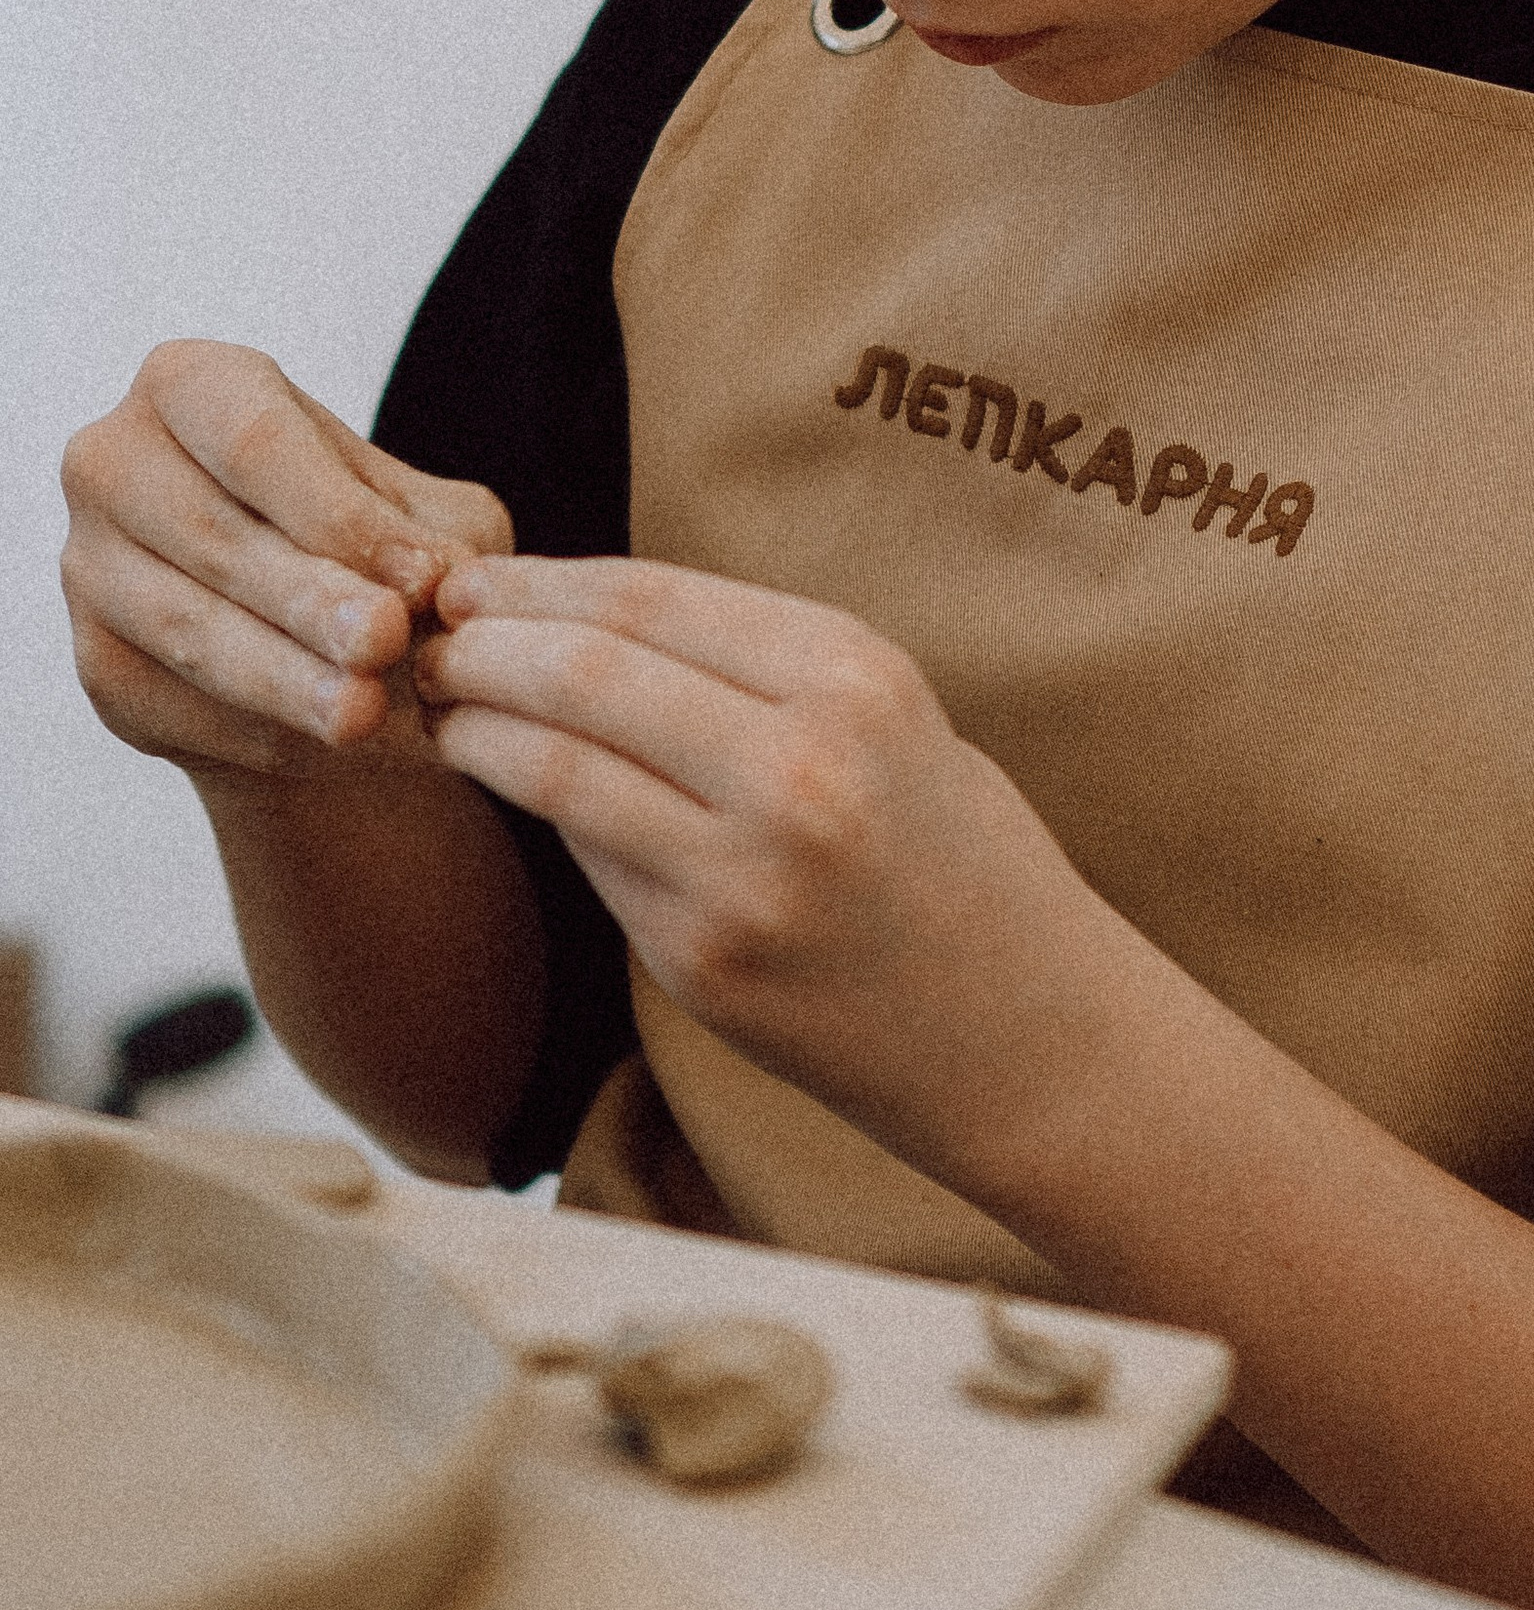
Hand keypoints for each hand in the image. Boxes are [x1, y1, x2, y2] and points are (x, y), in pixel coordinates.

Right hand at [62, 341, 512, 782]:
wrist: (326, 643)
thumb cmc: (380, 546)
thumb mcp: (429, 521)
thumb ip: (434, 540)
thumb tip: (436, 579)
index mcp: (194, 384)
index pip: (257, 442)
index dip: (337, 515)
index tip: (419, 580)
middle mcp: (116, 459)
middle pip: (211, 534)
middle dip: (305, 598)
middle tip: (386, 645)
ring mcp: (91, 563)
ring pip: (183, 627)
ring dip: (279, 677)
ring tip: (362, 714)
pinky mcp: (95, 660)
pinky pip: (168, 702)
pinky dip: (251, 729)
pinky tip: (318, 745)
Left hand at [416, 558, 1126, 1183]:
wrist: (1028, 1032)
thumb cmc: (955, 856)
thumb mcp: (890, 718)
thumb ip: (758, 666)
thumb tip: (585, 614)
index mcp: (857, 678)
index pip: (652, 596)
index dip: (540, 580)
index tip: (478, 577)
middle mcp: (802, 764)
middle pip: (588, 667)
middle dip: (486, 642)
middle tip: (429, 635)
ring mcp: (747, 872)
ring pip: (559, 763)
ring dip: (476, 724)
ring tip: (441, 704)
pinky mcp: (706, 961)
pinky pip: (589, 857)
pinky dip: (532, 806)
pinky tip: (503, 780)